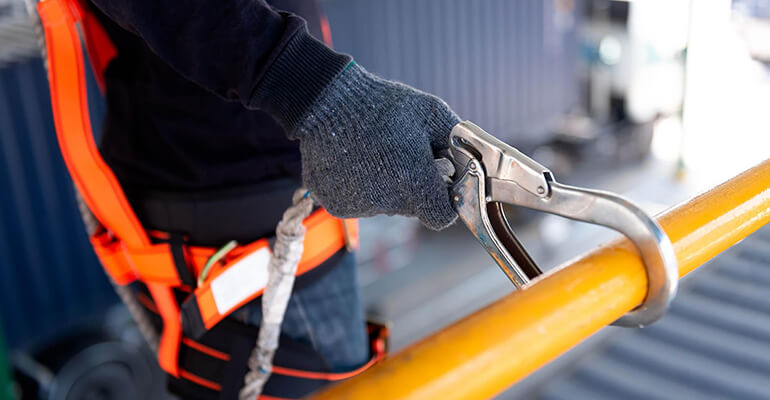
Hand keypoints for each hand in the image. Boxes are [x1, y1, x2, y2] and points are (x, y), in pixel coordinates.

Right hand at [293, 63, 459, 229]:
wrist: (324, 101)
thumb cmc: (381, 104)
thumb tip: (472, 163)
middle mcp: (385, 200)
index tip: (440, 183)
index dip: (445, 201)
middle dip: (415, 188)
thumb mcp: (431, 112)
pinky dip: (362, 187)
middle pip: (413, 210)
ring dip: (387, 187)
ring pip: (386, 206)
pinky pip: (361, 204)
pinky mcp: (338, 205)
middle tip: (404, 156)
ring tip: (376, 153)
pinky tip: (356, 161)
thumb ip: (458, 143)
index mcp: (413, 180)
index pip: (441, 216)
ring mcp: (359, 206)